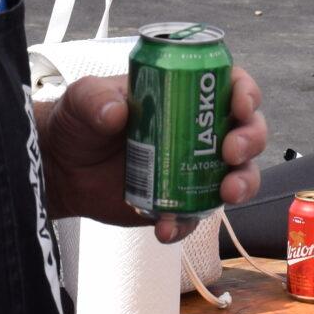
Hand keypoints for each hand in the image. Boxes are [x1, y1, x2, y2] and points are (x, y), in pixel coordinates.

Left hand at [41, 69, 266, 241]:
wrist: (62, 168)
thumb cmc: (79, 121)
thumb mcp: (82, 99)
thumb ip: (95, 98)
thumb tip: (116, 113)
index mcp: (184, 93)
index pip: (229, 85)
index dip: (245, 92)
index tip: (240, 105)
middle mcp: (199, 130)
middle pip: (247, 131)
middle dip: (250, 140)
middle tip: (230, 152)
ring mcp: (193, 168)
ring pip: (238, 175)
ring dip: (242, 184)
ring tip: (225, 194)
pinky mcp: (179, 202)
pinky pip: (195, 216)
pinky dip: (186, 224)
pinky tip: (165, 228)